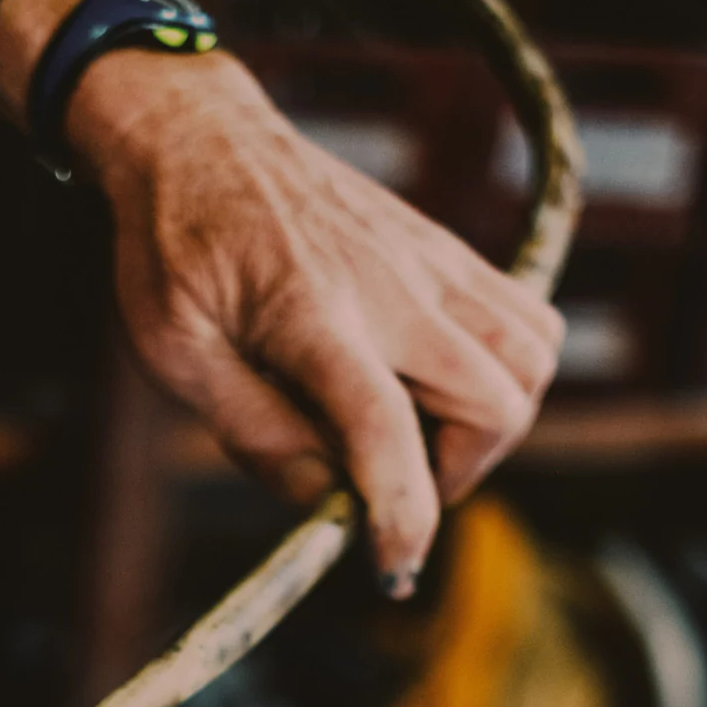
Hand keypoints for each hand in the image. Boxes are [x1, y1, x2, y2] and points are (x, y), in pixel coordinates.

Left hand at [69, 49, 564, 595]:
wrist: (200, 138)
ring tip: (421, 435)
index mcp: (310, 315)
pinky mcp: (447, 250)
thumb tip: (324, 503)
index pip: (385, 428)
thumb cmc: (176, 250)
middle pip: (497, 399)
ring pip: (532, 358)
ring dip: (494, 422)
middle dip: (457, 473)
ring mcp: (430, 261)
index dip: (403, 515)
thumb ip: (252, 432)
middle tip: (392, 485)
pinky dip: (505, 373)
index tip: (393, 568)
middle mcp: (390, 286)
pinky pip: (526, 320)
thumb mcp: (175, 353)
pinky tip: (436, 386)